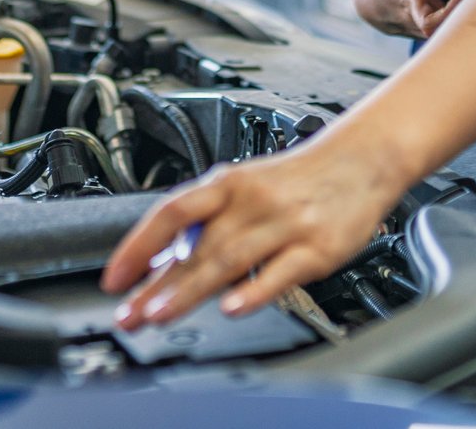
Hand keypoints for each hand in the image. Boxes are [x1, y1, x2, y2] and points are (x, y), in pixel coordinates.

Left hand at [100, 132, 401, 327]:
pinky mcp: (316, 247)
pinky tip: (231, 308)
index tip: (114, 278)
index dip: (138, 245)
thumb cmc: (297, 180)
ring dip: (190, 290)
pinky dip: (254, 291)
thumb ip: (204, 224)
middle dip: (157, 284)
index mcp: (227, 185)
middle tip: (130, 314)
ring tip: (161, 315)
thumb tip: (156, 261)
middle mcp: (252, 202)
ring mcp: (284, 224)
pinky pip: (280, 272)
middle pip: (196, 245)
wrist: (360, 160)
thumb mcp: (244, 188)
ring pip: (229, 259)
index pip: (171, 212)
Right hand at [350, 0, 470, 37]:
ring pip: (455, 27)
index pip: (428, 20)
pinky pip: (457, 23)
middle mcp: (423, 21)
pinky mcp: (438, 28)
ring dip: (472, 9)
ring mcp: (431, 28)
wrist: (376, 10)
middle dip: (468, 7)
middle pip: (450, 25)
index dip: (449, 10)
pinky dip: (469, 9)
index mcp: (410, 5)